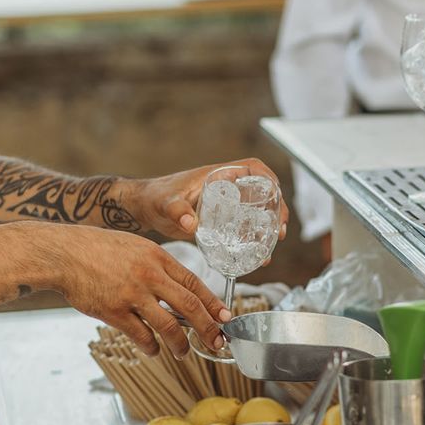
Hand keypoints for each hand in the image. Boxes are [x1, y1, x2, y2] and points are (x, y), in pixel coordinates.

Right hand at [54, 226, 230, 358]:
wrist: (64, 253)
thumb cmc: (98, 249)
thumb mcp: (135, 246)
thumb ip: (157, 265)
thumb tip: (179, 289)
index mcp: (157, 257)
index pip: (194, 283)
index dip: (213, 303)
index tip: (225, 318)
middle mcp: (149, 275)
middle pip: (189, 306)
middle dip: (208, 328)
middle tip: (217, 342)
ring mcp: (132, 294)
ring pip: (168, 326)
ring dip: (180, 344)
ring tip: (184, 352)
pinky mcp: (114, 311)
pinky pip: (141, 336)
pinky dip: (151, 347)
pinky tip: (154, 350)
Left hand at [126, 158, 289, 241]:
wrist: (145, 209)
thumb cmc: (154, 197)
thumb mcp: (165, 203)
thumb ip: (176, 211)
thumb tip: (189, 222)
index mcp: (218, 175)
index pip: (253, 168)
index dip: (269, 179)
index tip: (276, 196)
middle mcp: (226, 188)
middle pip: (262, 193)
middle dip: (276, 210)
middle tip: (279, 231)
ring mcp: (225, 205)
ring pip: (256, 212)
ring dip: (267, 228)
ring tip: (270, 248)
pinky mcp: (220, 221)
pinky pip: (243, 227)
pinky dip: (252, 240)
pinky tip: (254, 257)